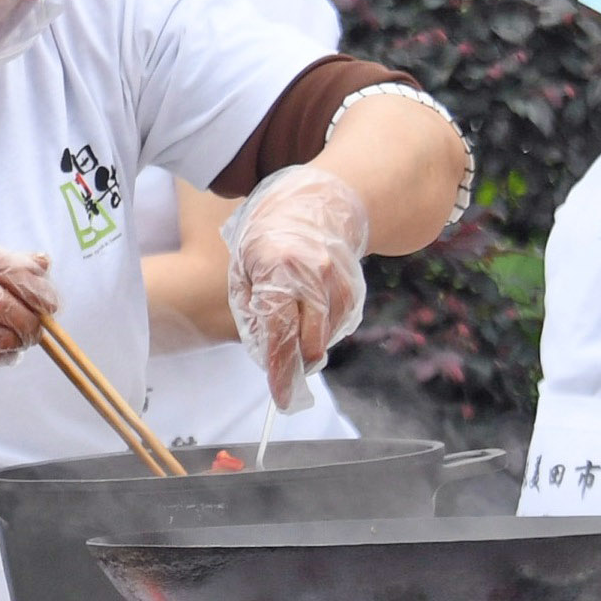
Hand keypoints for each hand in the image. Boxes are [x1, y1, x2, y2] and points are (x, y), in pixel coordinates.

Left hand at [219, 167, 372, 407]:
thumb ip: (251, 306)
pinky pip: (339, 325)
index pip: (281, 330)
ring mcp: (340, 281)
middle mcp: (315, 276)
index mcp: (279, 268)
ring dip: (307, 347)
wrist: (319, 204)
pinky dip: (322, 331)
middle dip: (296, 367)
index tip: (282, 396)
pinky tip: (309, 316)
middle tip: (285, 382)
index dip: (280, 368)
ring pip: (326, 337)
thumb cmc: (269, 234)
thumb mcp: (245, 262)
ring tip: (290, 334)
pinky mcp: (355, 288)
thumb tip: (265, 349)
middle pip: (310, 342)